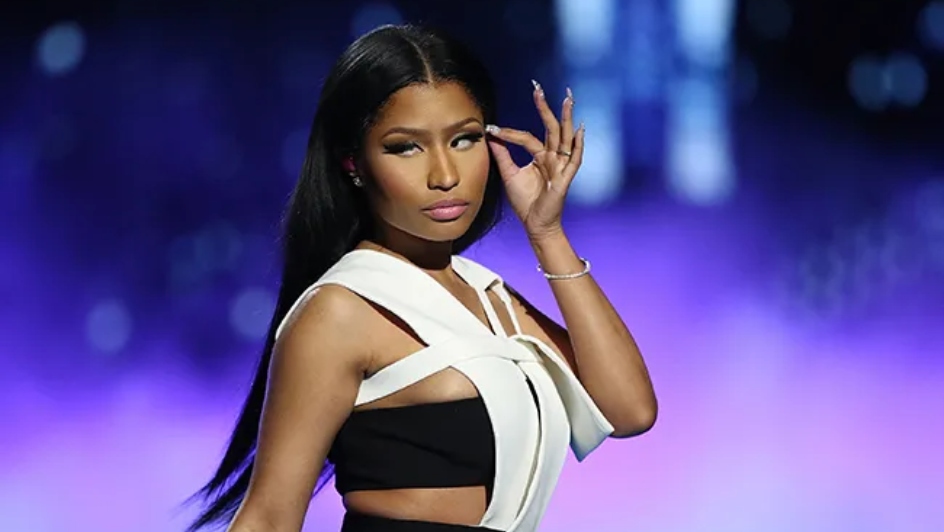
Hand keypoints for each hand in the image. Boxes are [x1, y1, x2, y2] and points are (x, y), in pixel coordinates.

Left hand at [486, 81, 584, 239]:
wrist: (535, 224)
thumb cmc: (526, 202)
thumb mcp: (509, 174)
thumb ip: (502, 155)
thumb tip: (491, 136)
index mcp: (540, 156)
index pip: (527, 137)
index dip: (509, 132)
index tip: (492, 128)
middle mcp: (552, 157)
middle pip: (551, 128)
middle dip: (545, 107)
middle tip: (538, 88)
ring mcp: (560, 166)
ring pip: (565, 138)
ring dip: (566, 118)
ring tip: (567, 99)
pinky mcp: (565, 178)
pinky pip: (574, 159)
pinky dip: (578, 145)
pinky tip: (580, 131)